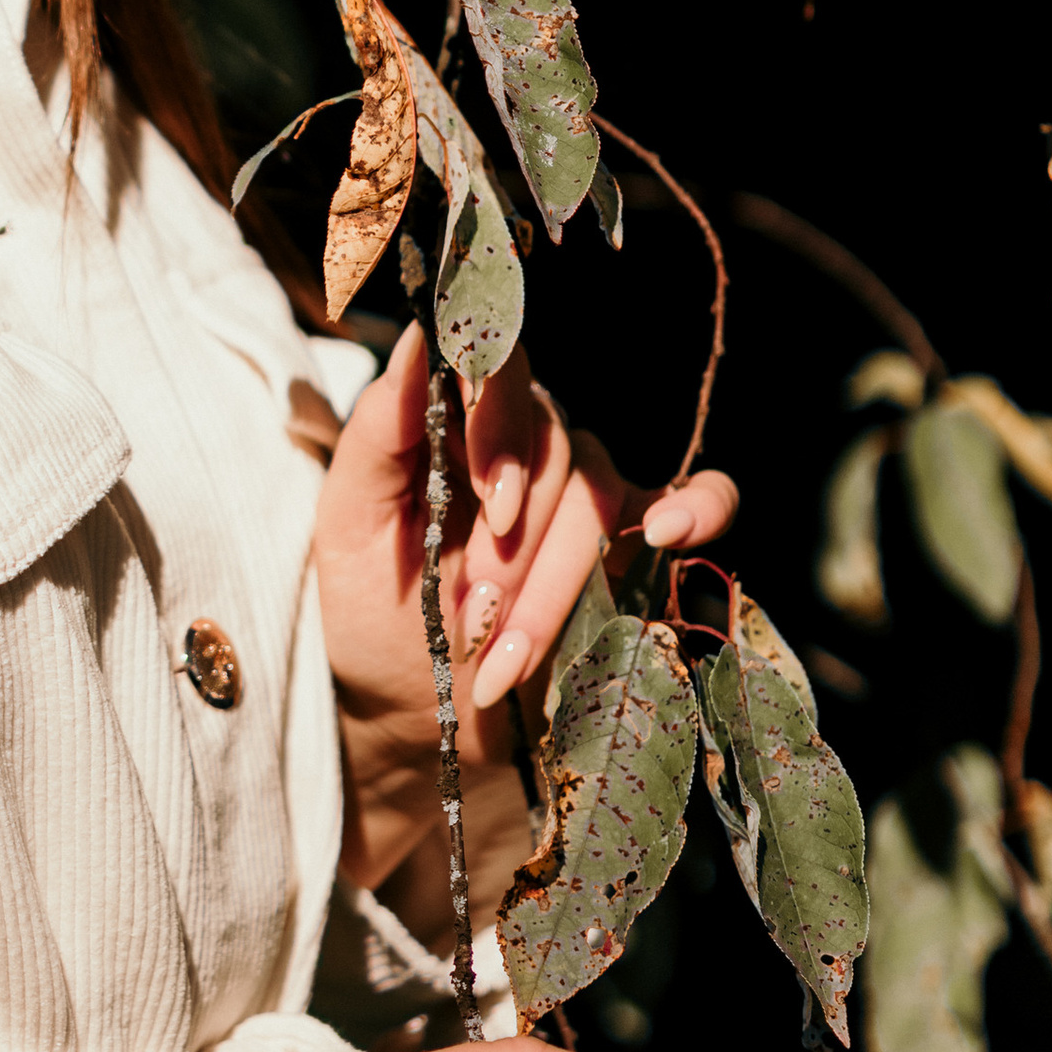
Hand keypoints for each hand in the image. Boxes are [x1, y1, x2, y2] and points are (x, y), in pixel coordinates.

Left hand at [312, 328, 738, 889]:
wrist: (419, 719)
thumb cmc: (374, 613)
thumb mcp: (351, 524)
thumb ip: (381, 428)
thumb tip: (420, 333)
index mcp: (456, 420)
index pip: (499, 371)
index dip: (503, 428)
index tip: (490, 504)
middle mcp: (526, 443)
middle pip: (552, 447)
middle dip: (511, 548)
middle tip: (468, 616)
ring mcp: (581, 494)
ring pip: (598, 496)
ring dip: (550, 587)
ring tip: (500, 656)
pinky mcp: (632, 547)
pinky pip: (700, 497)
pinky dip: (700, 505)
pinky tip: (673, 534)